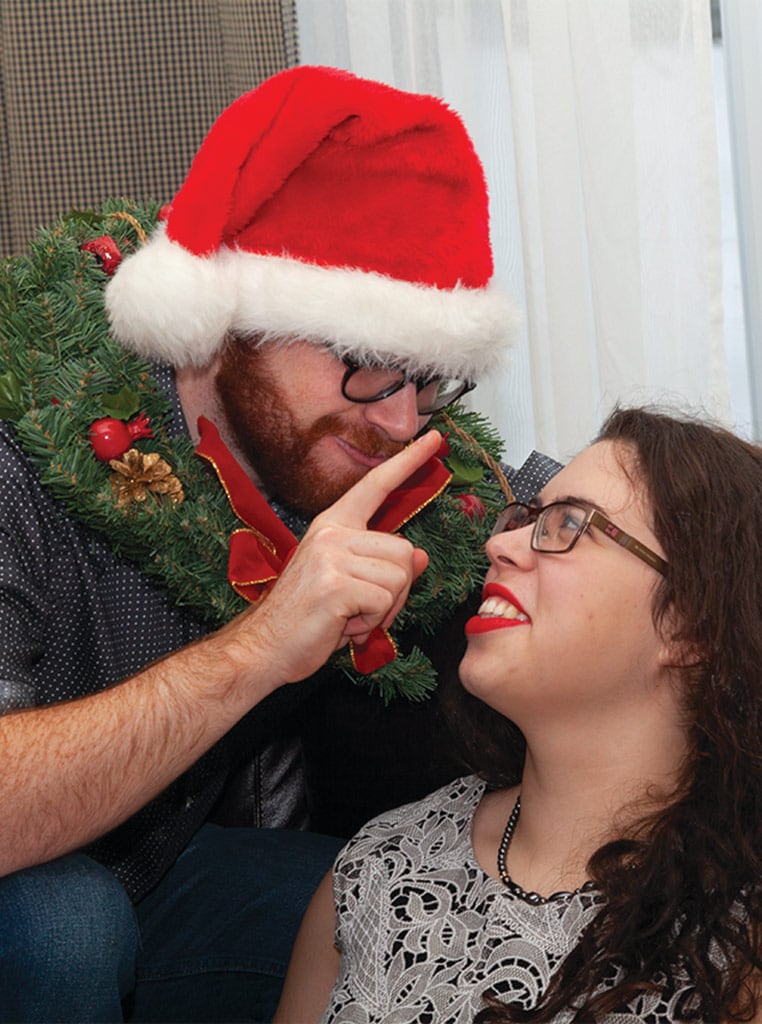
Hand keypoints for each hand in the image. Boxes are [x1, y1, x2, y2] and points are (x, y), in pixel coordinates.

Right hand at [232, 430, 440, 686]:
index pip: (376, 484)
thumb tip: (419, 556)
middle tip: (361, 609)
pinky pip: (384, 601)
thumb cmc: (305, 618)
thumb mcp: (347, 583)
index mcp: (332, 525)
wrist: (263, 647)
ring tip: (348, 617)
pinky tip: (343, 626)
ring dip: (384, 609)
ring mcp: (332, 555)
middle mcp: (331, 532)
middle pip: (403, 549)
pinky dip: (372, 623)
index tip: (435, 438)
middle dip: (395, 589)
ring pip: (399, 577)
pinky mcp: (336, 583)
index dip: (408, 461)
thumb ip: (382, 565)